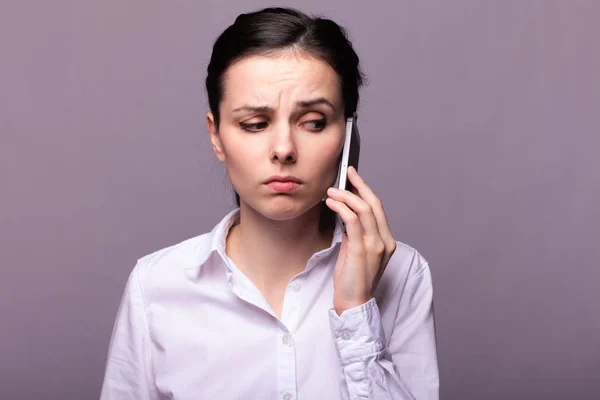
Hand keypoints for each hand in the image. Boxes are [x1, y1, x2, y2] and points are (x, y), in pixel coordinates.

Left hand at [325, 166, 396, 315]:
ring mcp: (375, 245)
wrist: (353, 303)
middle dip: (360, 185)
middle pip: (374, 204)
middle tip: (347, 173)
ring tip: (332, 191)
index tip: (354, 178)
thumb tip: (345, 213)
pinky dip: (341, 208)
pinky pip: (352, 220)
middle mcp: (385, 241)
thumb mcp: (356, 251)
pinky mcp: (362, 249)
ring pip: (364, 209)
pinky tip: (331, 203)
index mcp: (387, 241)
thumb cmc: (353, 279)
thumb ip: (355, 233)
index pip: (378, 209)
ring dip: (346, 196)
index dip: (366, 190)